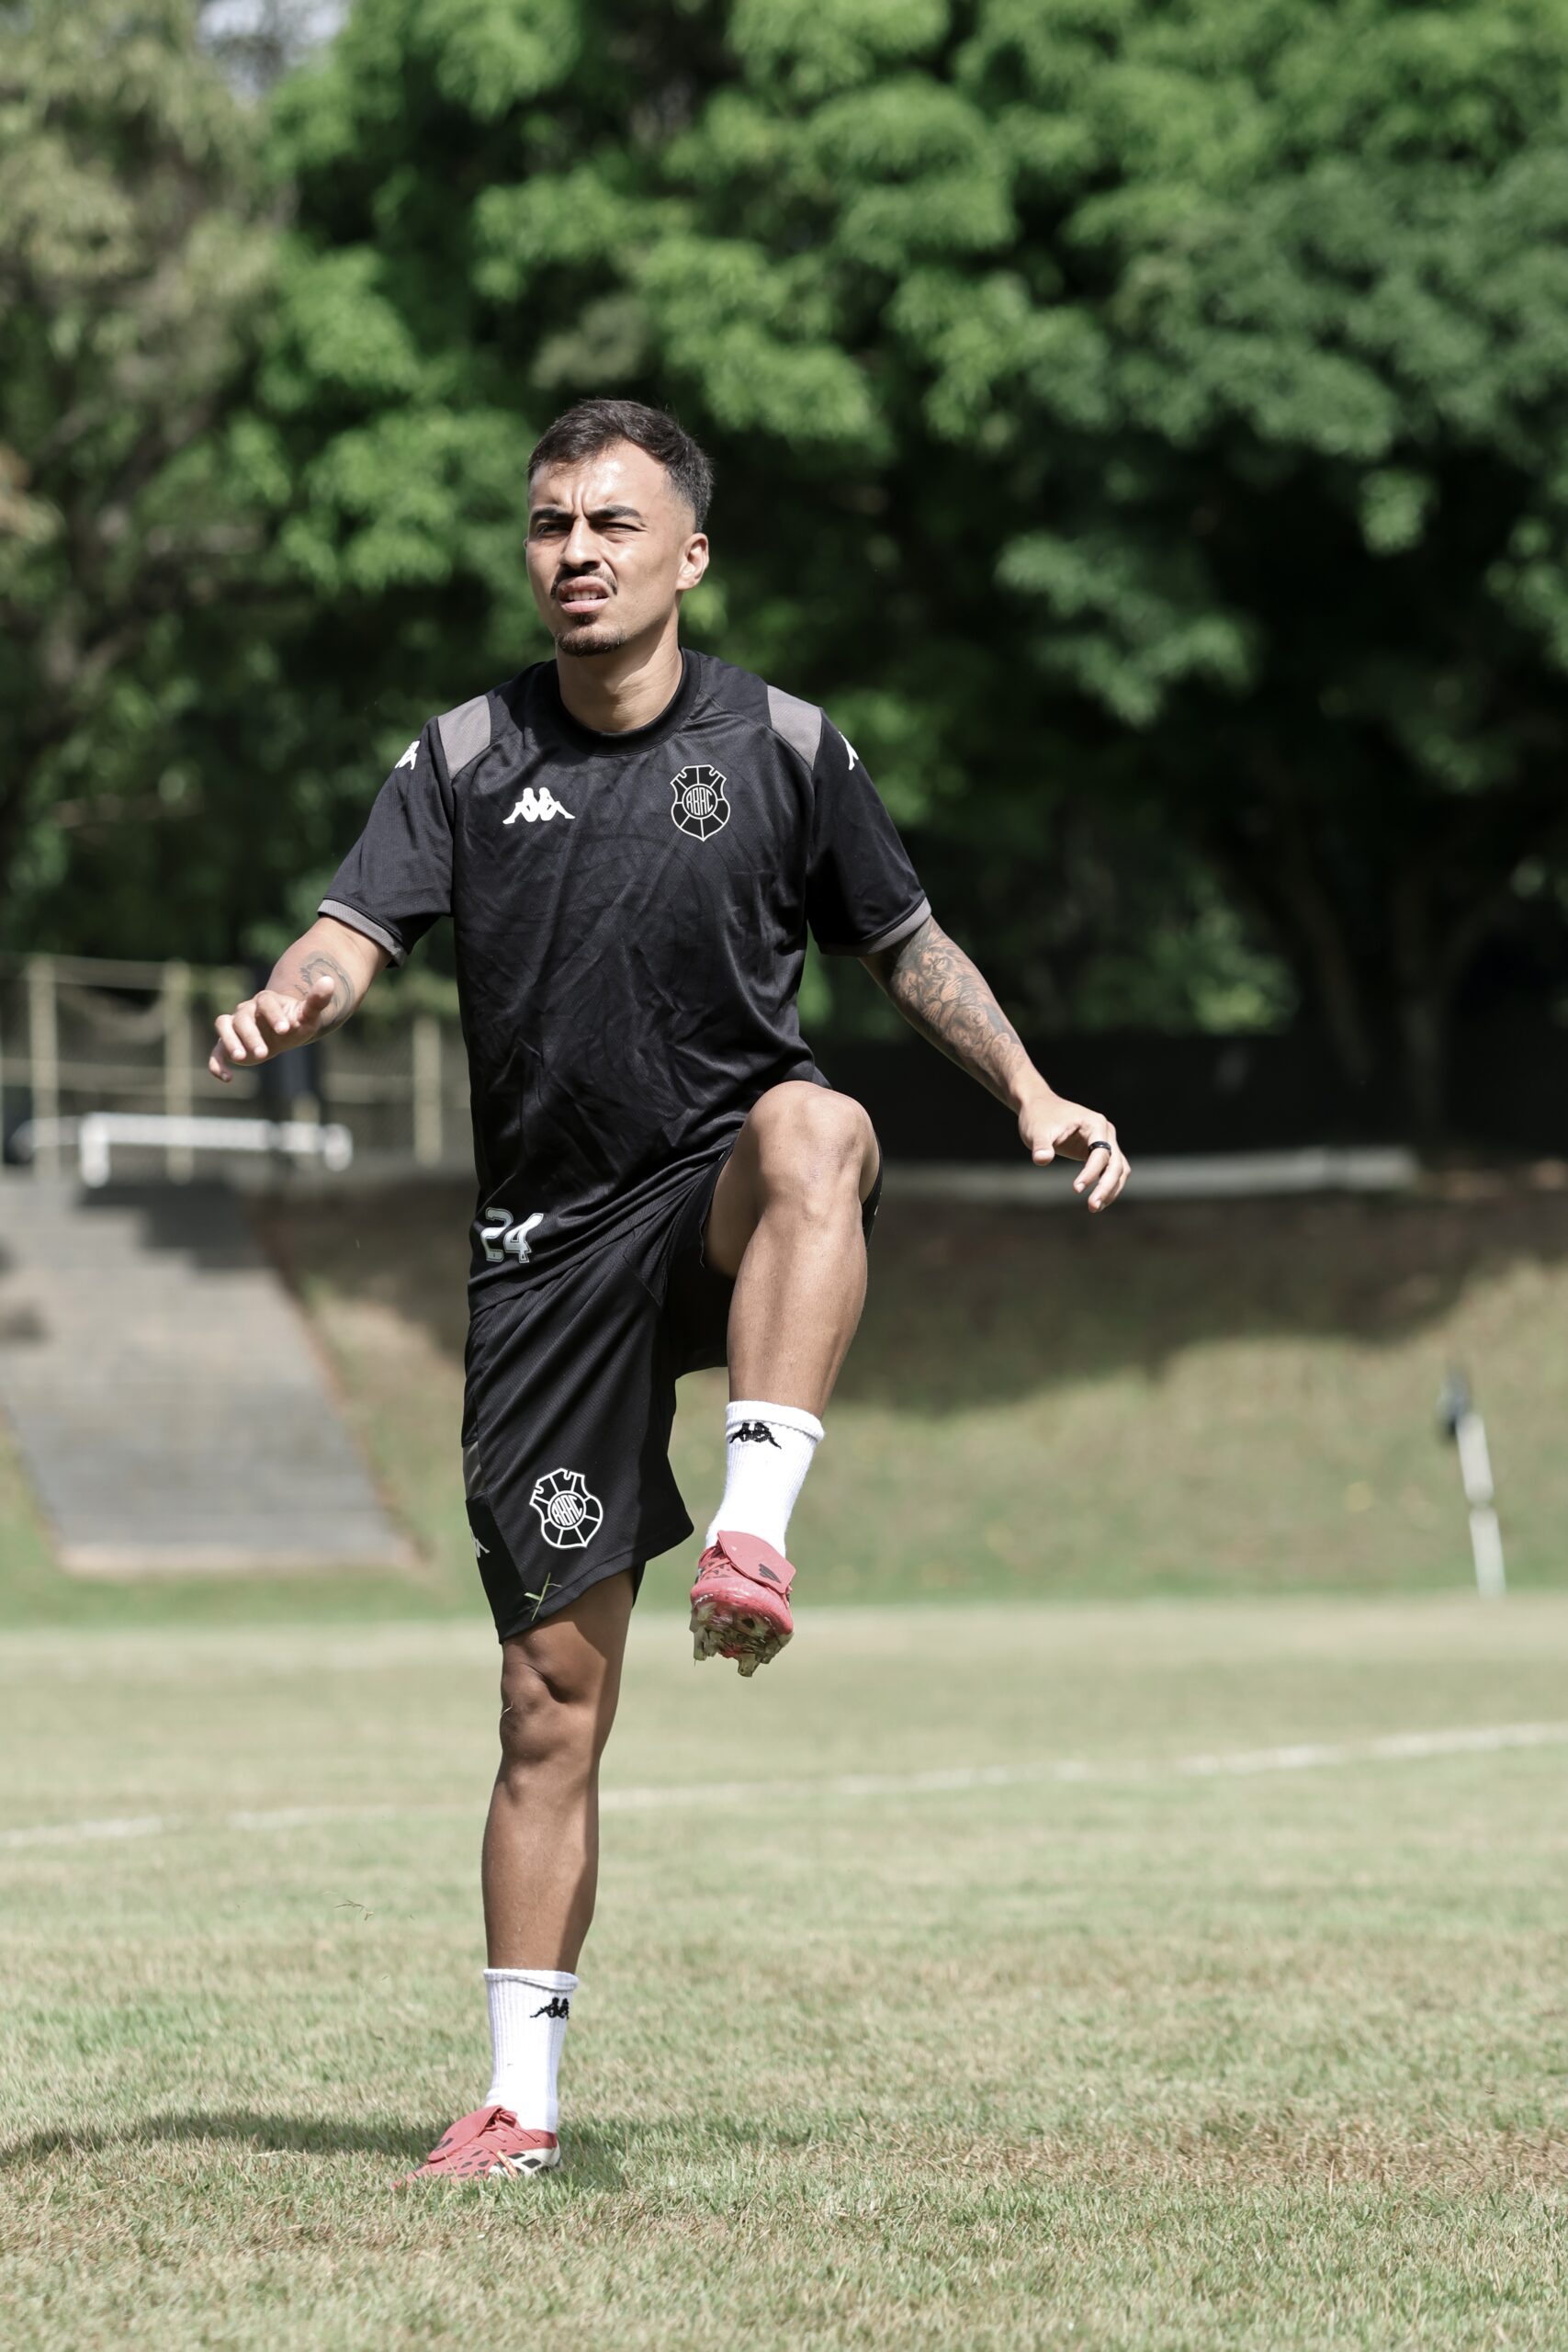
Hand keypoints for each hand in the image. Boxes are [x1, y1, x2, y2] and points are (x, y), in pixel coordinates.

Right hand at [208, 977, 335, 1083]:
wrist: (284, 1032)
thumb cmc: (296, 1023)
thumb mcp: (308, 1015)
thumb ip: (317, 1000)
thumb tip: (329, 981)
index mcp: (266, 1001)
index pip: (266, 1003)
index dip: (273, 1015)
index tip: (284, 1030)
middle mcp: (246, 1010)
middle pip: (242, 1017)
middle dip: (251, 1035)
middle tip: (264, 1053)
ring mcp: (234, 1026)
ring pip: (224, 1026)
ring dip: (230, 1041)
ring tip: (241, 1058)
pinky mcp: (226, 1044)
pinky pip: (216, 1052)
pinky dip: (217, 1064)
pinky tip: (228, 1078)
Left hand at [1018, 1089, 1130, 1211]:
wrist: (1039, 1107)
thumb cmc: (1038, 1117)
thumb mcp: (1037, 1131)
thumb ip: (1041, 1145)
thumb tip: (1042, 1160)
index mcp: (1095, 1123)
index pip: (1102, 1152)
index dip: (1091, 1173)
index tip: (1076, 1189)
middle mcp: (1106, 1132)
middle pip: (1116, 1164)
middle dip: (1106, 1186)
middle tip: (1093, 1207)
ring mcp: (1105, 1141)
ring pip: (1119, 1169)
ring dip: (1110, 1189)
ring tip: (1095, 1208)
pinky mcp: (1099, 1151)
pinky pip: (1110, 1171)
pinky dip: (1106, 1186)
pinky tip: (1096, 1201)